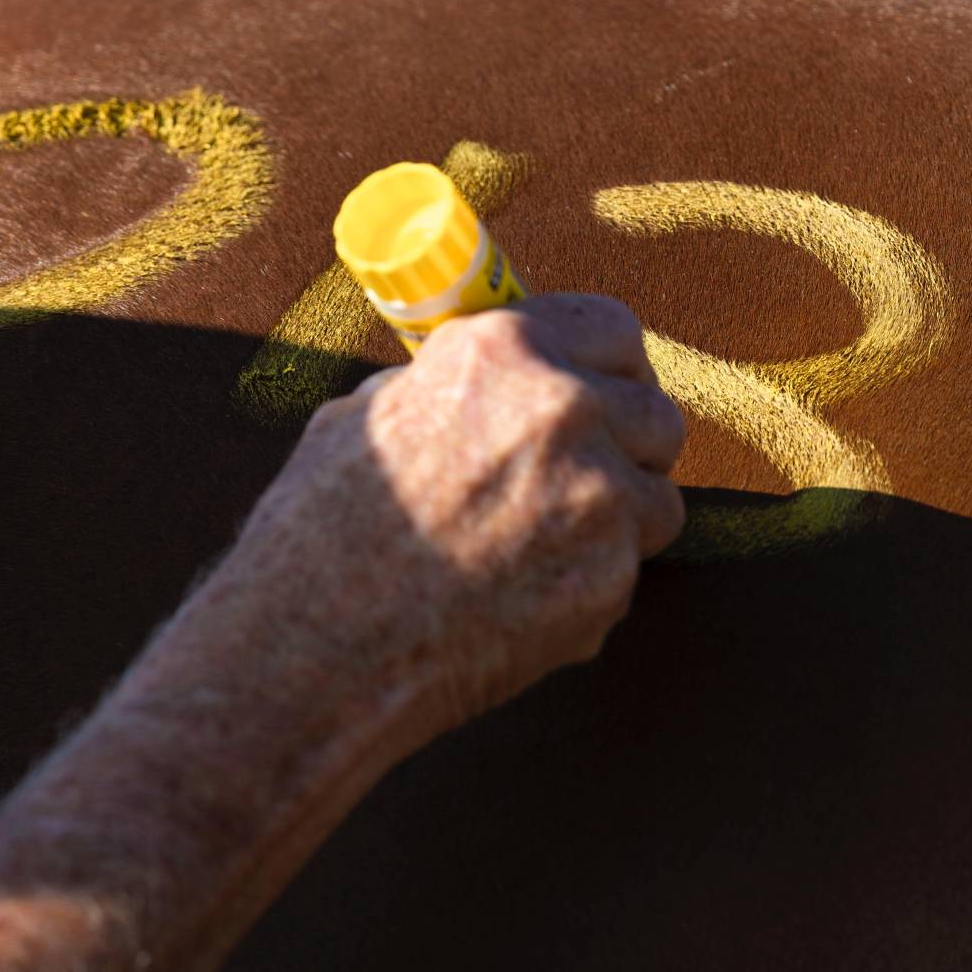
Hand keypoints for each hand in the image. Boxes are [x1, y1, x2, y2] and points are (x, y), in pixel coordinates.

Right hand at [233, 293, 685, 741]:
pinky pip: (630, 570)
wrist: (313, 641)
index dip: (608, 366)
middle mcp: (564, 405)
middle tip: (578, 480)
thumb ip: (452, 387)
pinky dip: (591, 584)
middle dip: (625, 446)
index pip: (613, 330)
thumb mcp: (372, 414)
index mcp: (503, 347)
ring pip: (658, 496)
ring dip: (619, 520)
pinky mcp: (611, 578)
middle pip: (654, 413)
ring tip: (541, 547)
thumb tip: (492, 384)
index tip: (599, 392)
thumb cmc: (323, 526)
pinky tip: (521, 598)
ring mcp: (597, 494)